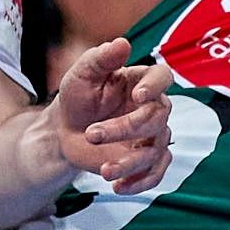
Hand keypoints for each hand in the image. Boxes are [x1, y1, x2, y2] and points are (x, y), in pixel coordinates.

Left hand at [46, 36, 173, 193]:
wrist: (66, 129)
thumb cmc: (77, 96)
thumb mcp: (81, 74)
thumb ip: (100, 58)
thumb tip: (122, 42)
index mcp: (141, 82)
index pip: (163, 77)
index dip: (156, 86)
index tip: (139, 96)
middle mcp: (153, 108)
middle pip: (155, 119)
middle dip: (124, 129)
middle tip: (91, 134)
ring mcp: (152, 136)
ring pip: (155, 150)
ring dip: (130, 162)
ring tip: (105, 170)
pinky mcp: (146, 160)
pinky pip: (156, 173)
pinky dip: (141, 182)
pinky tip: (118, 186)